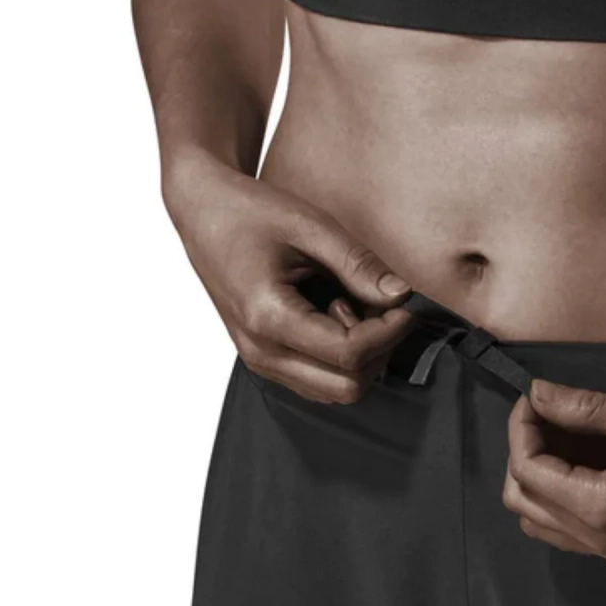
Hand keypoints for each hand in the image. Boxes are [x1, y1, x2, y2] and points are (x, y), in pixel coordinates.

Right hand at [163, 152, 414, 402]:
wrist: (203, 214)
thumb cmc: (251, 213)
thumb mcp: (311, 226)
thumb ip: (358, 264)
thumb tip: (401, 296)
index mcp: (268, 318)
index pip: (348, 354)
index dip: (388, 333)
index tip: (403, 305)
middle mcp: (261, 352)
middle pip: (347, 388)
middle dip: (376, 351)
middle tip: (378, 308)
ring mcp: (261, 363)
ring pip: (336, 393)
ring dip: (360, 358)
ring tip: (348, 307)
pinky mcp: (267, 362)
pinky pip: (320, 383)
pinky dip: (342, 361)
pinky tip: (335, 319)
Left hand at [502, 379, 605, 560]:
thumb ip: (588, 409)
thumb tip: (539, 394)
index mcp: (602, 508)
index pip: (528, 470)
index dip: (522, 427)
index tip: (536, 396)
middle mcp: (599, 540)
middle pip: (522, 500)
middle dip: (523, 452)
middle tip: (546, 414)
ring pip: (538, 521)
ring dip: (537, 479)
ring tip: (563, 438)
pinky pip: (566, 531)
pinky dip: (558, 498)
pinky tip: (582, 463)